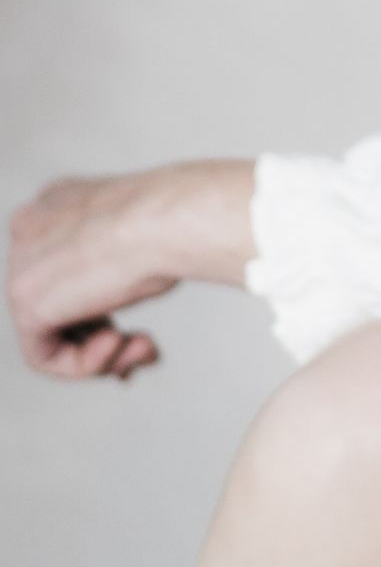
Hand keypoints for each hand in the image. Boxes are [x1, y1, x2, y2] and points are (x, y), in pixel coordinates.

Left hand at [6, 160, 256, 381]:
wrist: (168, 217)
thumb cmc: (172, 218)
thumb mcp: (139, 234)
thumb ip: (113, 263)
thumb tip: (112, 310)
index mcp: (57, 202)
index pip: (66, 268)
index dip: (101, 305)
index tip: (139, 323)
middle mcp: (31, 228)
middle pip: (58, 302)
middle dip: (104, 335)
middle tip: (146, 347)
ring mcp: (22, 265)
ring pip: (51, 332)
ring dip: (103, 353)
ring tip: (141, 347)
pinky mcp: (27, 303)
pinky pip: (44, 355)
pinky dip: (85, 363)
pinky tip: (117, 345)